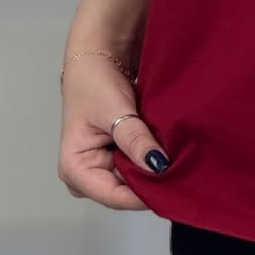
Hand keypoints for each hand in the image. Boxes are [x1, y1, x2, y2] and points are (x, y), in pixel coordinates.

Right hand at [58, 56, 170, 209]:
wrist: (99, 58)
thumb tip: (157, 166)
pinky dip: (151, 160)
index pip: (115, 196)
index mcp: (74, 169)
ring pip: (134, 182)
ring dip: (152, 171)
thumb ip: (135, 140)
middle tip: (180, 170)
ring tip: (175, 159)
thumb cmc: (95, 83)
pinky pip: (137, 168)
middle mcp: (85, 176)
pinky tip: (167, 152)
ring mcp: (100, 168)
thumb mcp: (116, 112)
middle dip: (150, 182)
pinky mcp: (114, 158)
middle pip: (125, 192)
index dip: (144, 193)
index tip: (172, 184)